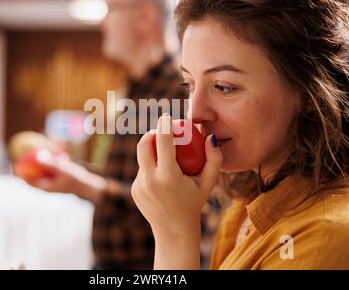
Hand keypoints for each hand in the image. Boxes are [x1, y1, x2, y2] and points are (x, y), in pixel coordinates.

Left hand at [27, 155, 106, 202]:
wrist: (88, 186)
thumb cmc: (76, 179)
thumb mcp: (64, 169)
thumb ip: (51, 162)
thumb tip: (38, 155)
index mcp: (44, 188)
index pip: (27, 181)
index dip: (19, 173)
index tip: (14, 163)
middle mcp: (46, 186)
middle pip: (30, 176)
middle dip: (25, 167)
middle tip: (19, 156)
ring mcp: (51, 183)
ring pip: (38, 174)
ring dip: (34, 165)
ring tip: (30, 153)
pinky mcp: (56, 179)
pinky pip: (46, 171)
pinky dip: (44, 164)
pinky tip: (44, 154)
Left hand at [131, 115, 222, 268]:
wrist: (174, 231)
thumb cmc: (195, 203)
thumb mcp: (208, 183)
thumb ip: (214, 159)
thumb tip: (209, 136)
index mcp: (168, 177)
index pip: (162, 141)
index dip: (164, 125)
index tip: (167, 117)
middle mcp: (150, 180)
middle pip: (143, 144)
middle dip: (151, 133)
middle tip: (161, 132)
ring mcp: (139, 186)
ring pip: (142, 158)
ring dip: (153, 153)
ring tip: (168, 160)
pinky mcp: (135, 190)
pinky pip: (142, 171)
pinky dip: (151, 168)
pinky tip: (163, 180)